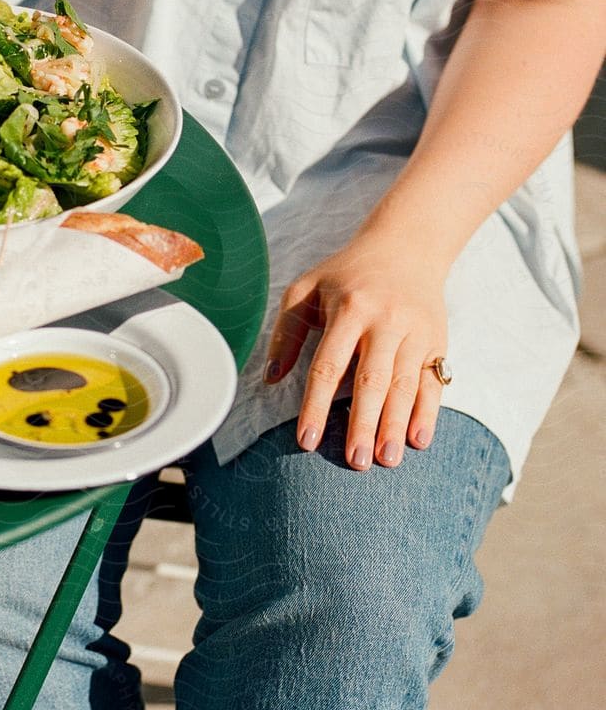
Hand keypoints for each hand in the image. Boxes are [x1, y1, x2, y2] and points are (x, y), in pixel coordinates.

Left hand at [263, 229, 450, 469]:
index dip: (316, 405)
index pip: (328, 365)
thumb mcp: (307, 289)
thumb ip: (286, 332)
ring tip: (386, 460)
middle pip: (372, 380)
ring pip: (404, 385)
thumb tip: (271, 378)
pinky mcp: (437, 340)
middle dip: (363, 424)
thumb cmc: (346, 274)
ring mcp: (415, 331)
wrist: (407, 246)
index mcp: (348, 308)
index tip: (307, 441)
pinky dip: (428, 412)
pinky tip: (419, 440)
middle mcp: (385, 320)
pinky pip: (432, 381)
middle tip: (354, 463)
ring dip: (395, 425)